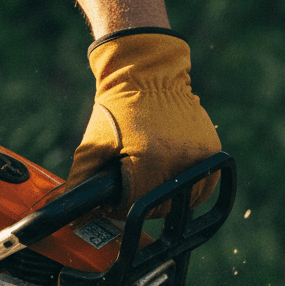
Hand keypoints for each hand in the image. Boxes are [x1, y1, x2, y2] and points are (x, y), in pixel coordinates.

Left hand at [67, 29, 219, 213]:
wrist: (148, 73)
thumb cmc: (117, 108)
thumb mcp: (93, 145)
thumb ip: (80, 181)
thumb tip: (72, 212)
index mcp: (148, 161)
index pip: (135, 206)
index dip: (119, 208)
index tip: (113, 199)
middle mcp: (178, 161)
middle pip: (159, 207)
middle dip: (141, 203)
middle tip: (130, 189)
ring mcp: (199, 156)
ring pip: (183, 201)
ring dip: (166, 201)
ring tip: (150, 183)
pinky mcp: (212, 150)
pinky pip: (203, 185)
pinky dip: (187, 190)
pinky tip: (171, 182)